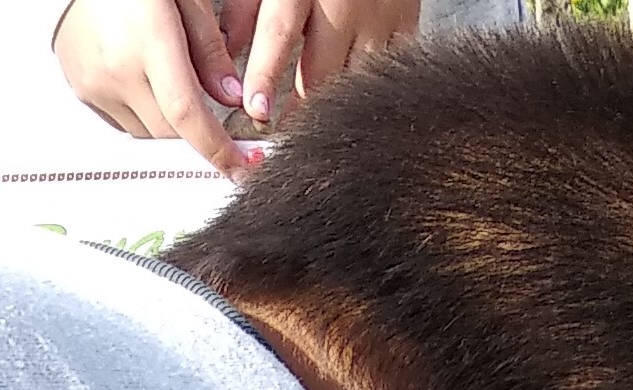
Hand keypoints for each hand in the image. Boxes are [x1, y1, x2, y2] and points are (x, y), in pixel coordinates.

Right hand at [53, 0, 257, 172]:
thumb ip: (210, 50)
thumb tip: (232, 98)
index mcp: (147, 40)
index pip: (185, 113)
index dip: (216, 148)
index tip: (241, 167)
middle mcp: (116, 68)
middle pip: (169, 132)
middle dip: (198, 135)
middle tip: (220, 128)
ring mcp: (95, 83)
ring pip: (147, 133)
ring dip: (169, 123)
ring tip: (169, 80)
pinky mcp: (83, 90)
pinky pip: (124, 122)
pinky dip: (144, 115)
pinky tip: (145, 81)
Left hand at [225, 0, 418, 129]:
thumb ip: (245, 8)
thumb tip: (225, 52)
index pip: (280, 32)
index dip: (265, 75)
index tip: (256, 110)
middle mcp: (346, 1)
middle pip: (322, 71)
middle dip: (299, 110)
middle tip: (280, 134)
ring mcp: (381, 15)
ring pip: (358, 80)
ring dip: (334, 105)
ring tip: (314, 126)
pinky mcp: (407, 22)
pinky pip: (390, 70)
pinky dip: (370, 89)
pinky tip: (353, 100)